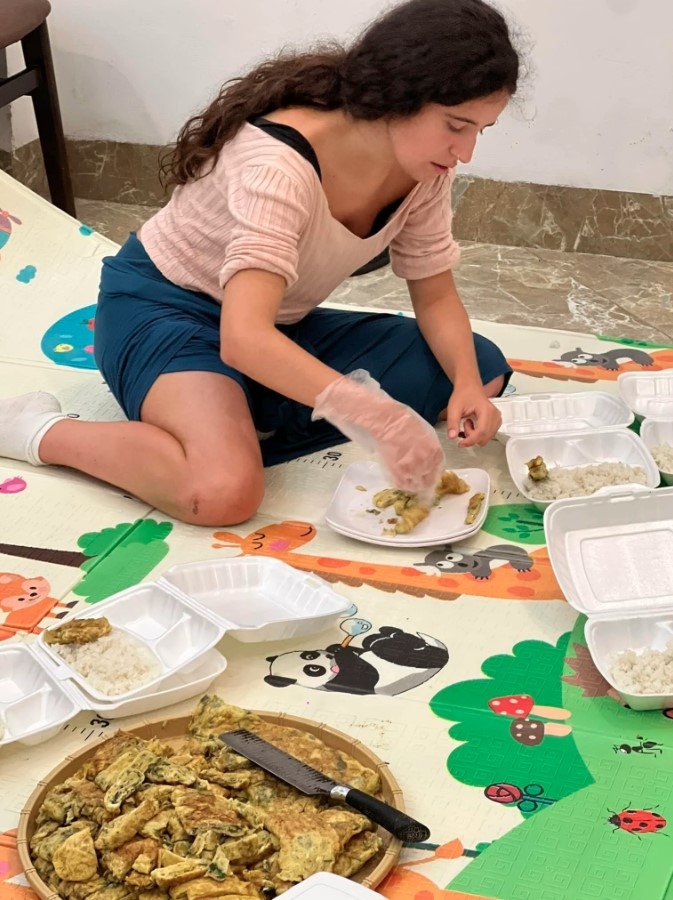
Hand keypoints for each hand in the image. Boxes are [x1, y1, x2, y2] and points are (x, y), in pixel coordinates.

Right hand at [313, 370, 444, 493]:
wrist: (384, 421)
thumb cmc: (403, 421)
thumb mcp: (425, 432)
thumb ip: (430, 447)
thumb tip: (430, 459)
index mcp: (435, 450)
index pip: (439, 469)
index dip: (433, 473)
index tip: (428, 474)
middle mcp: (426, 462)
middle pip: (429, 480)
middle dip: (424, 481)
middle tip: (417, 479)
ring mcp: (412, 469)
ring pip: (416, 485)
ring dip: (412, 483)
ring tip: (406, 478)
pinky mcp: (397, 473)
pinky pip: (401, 485)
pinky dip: (401, 483)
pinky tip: (398, 477)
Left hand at [446, 382, 501, 447]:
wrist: (469, 386)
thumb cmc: (463, 394)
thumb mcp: (454, 407)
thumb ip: (452, 423)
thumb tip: (452, 437)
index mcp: (486, 410)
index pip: (481, 432)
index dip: (470, 441)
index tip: (460, 444)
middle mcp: (495, 415)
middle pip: (485, 437)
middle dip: (471, 437)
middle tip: (463, 425)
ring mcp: (497, 418)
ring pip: (487, 437)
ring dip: (475, 435)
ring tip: (467, 423)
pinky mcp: (496, 421)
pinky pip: (488, 434)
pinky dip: (479, 434)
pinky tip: (473, 425)